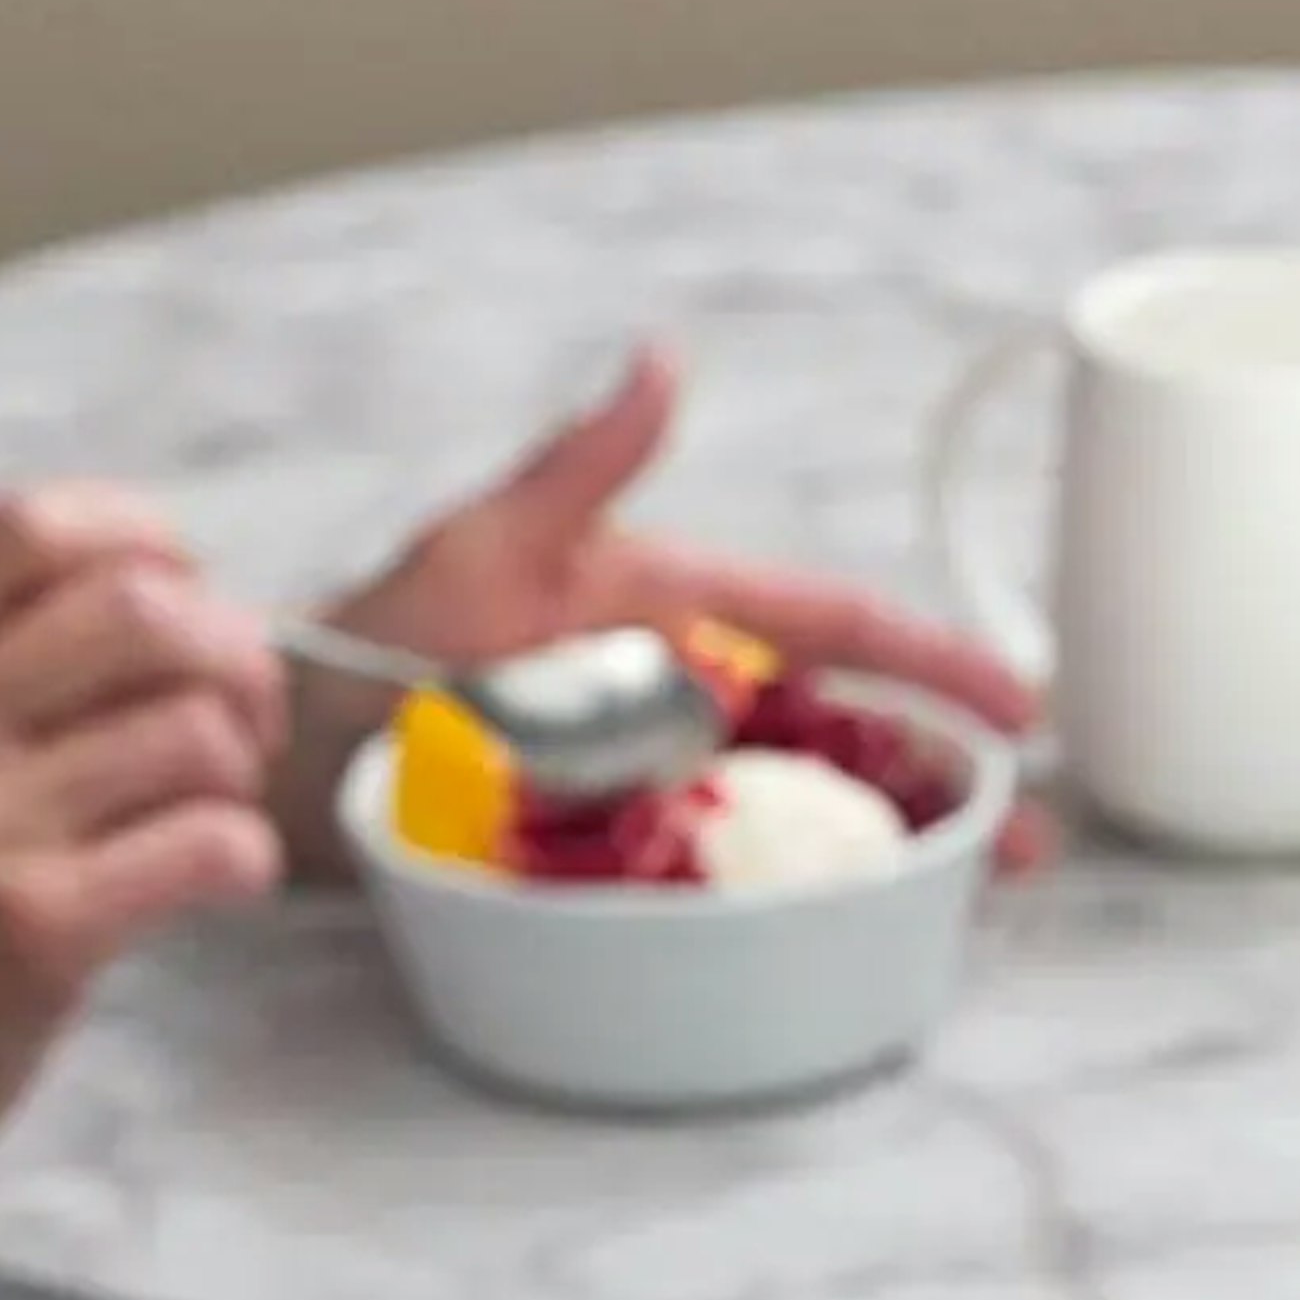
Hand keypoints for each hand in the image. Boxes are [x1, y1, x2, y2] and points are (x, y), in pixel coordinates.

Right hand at [0, 491, 283, 1238]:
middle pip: (148, 613)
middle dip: (236, 663)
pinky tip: (215, 881)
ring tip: (209, 816)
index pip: (33, 525)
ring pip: (198, 732)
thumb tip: (168, 604)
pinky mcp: (37, 925)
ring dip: (243, 776)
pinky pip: (213, 843)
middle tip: (241, 728)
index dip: (149, 546)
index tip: (187, 604)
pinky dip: (245, 860)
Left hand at [282, 343, 1048, 876]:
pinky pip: (732, 874)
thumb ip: (582, 465)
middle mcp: (681, 693)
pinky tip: (847, 932)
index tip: (1013, 708)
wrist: (284, 751)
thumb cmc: (370, 639)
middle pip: (844, 732)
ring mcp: (658, 775)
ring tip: (959, 895)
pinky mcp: (625, 849)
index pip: (834, 627)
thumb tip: (659, 367)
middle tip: (1014, 842)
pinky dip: (798, 899)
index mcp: (673, 611)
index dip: (931, 664)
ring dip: (890, 848)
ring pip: (803, 808)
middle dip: (941, 780)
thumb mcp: (482, 543)